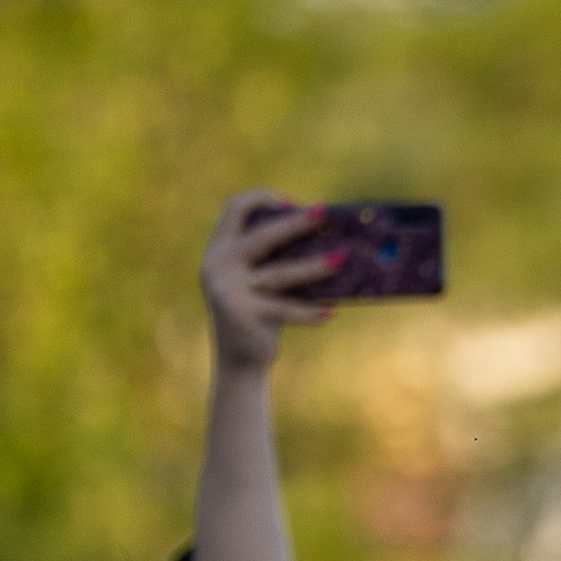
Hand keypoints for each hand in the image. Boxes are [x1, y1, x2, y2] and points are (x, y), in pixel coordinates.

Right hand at [202, 190, 338, 376]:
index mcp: (220, 249)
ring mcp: (228, 291)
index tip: (291, 203)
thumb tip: (328, 235)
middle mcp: (219, 266)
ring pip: (279, 274)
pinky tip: (331, 313)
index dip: (263, 198)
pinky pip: (284, 310)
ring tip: (342, 260)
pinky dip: (309, 312)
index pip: (235, 208)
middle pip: (261, 236)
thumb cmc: (260, 312)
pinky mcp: (243, 316)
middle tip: (324, 214)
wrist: (239, 361)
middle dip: (295, 223)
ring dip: (314, 267)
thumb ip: (276, 257)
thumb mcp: (260, 279)